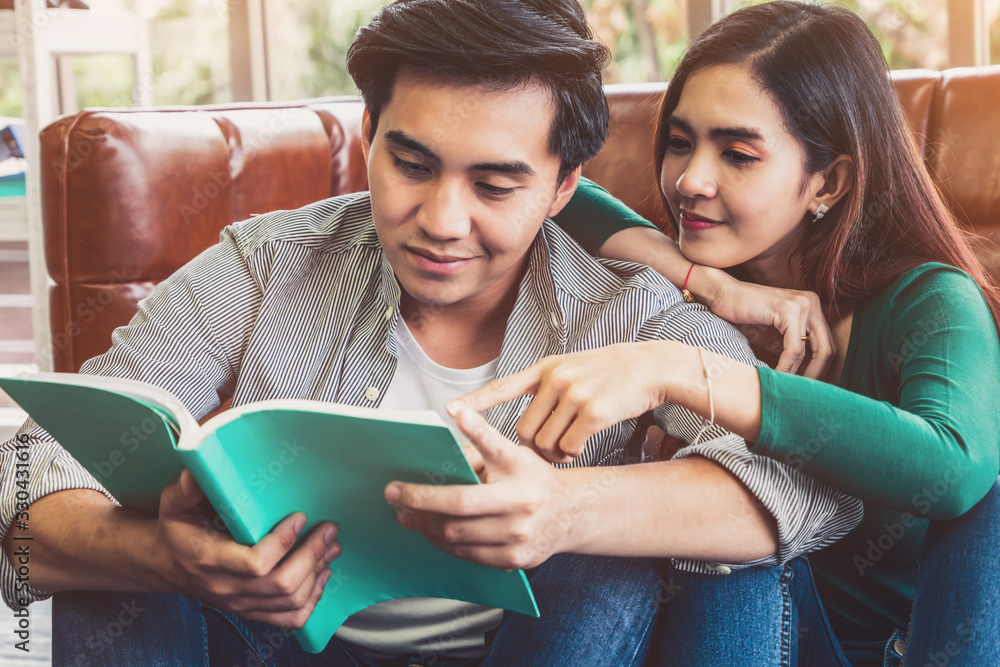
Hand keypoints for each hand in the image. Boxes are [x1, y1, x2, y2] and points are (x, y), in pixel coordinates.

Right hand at [153, 470, 339, 627]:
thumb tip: (197, 470)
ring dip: (317, 573)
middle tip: (328, 530)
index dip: (283, 542)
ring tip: (332, 547)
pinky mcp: (251, 611)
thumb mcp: (173, 505)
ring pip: (289, 601)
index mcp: (209, 561)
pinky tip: (321, 575)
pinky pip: (289, 618)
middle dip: (311, 556)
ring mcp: (240, 604)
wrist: (167, 565)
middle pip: (280, 584)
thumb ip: (185, 489)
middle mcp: (226, 588)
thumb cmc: (177, 530)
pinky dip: (312, 599)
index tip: (300, 516)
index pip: (255, 563)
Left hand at [385, 406, 573, 569]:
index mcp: (518, 480)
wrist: (569, 513)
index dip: (431, 485)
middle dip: (419, 506)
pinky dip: (445, 544)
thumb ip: (484, 438)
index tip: (398, 482)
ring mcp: (517, 540)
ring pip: (458, 538)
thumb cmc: (534, 478)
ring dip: (426, 526)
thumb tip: (456, 414)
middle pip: (457, 514)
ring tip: (409, 515)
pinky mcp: (513, 560)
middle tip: (395, 497)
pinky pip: (469, 555)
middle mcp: (519, 511)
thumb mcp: (513, 452)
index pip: (468, 482)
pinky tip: (433, 531)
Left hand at [450, 342, 671, 462]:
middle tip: (549, 451)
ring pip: (544, 443)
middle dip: (533, 449)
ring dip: (554, 454)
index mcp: (545, 369)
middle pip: (524, 431)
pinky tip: (582, 447)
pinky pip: (569, 447)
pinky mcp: (593, 410)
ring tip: (568, 447)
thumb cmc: (610, 375)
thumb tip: (525, 429)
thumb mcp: (572, 370)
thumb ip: (546, 389)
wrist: (651, 367)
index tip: (449, 409)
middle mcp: (555, 378)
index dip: (475, 401)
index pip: (502, 386)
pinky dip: (572, 454)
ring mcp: (573, 393)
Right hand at [704, 275, 832, 377]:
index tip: (808, 387)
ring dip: (803, 374)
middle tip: (803, 392)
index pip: (827, 344)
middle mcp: (812, 303)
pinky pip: (795, 348)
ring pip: (816, 350)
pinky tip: (777, 375)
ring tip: (789, 387)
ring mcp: (803, 305)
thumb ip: (791, 351)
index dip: (820, 369)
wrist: (721, 296)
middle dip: (818, 374)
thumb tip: (803, 378)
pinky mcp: (789, 310)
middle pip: (828, 348)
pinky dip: (787, 366)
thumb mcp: (774, 337)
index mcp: (812, 307)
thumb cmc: (744, 316)